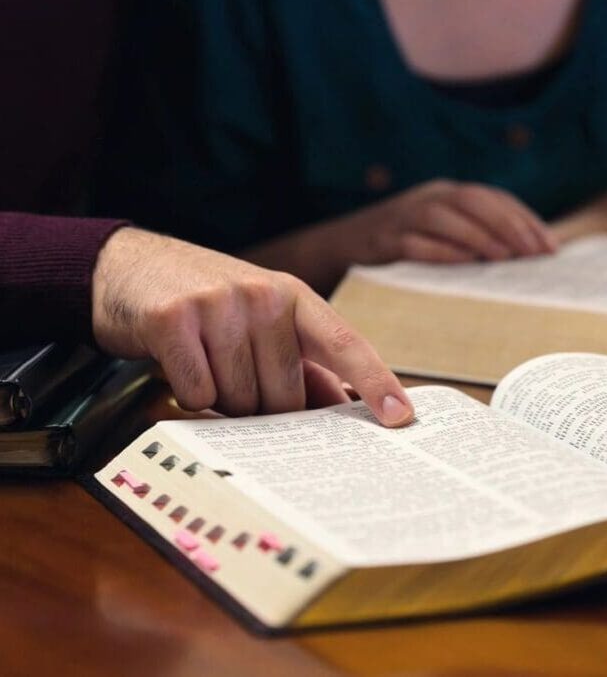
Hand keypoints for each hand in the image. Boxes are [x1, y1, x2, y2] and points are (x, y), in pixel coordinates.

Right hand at [91, 227, 413, 424]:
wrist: (129, 267)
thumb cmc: (209, 303)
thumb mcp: (263, 319)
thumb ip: (303, 362)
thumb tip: (343, 410)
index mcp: (295, 296)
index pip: (345, 342)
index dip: (377, 381)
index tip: (400, 416)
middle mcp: (264, 295)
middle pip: (285, 396)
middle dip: (263, 406)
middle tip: (237, 375)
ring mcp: (219, 304)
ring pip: (241, 401)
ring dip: (223, 400)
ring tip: (208, 362)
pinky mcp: (174, 320)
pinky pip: (198, 394)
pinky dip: (188, 394)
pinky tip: (181, 364)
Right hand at [341, 179, 557, 263]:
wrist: (342, 244)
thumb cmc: (404, 243)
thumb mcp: (441, 232)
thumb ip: (475, 237)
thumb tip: (525, 257)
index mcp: (447, 193)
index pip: (493, 198)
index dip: (525, 219)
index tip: (550, 247)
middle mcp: (428, 197)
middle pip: (473, 201)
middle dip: (508, 226)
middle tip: (534, 254)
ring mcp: (403, 216)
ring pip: (444, 218)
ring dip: (478, 236)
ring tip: (504, 258)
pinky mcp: (383, 240)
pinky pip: (413, 243)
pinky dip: (440, 251)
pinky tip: (464, 264)